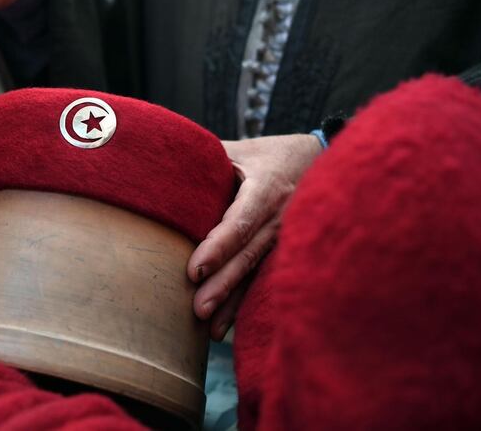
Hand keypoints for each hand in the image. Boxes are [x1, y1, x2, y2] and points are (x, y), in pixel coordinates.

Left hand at [187, 134, 322, 340]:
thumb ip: (206, 161)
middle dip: (223, 285)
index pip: (240, 223)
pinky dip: (245, 304)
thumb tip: (160, 169)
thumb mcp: (241, 151)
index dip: (218, 247)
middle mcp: (281, 218)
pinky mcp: (286, 252)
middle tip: (197, 309)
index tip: (195, 270)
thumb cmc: (269, 155)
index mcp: (267, 190)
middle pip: (248, 256)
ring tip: (211, 329)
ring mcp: (287, 238)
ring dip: (234, 303)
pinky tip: (227, 326)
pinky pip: (263, 280)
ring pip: (257, 274)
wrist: (320, 161)